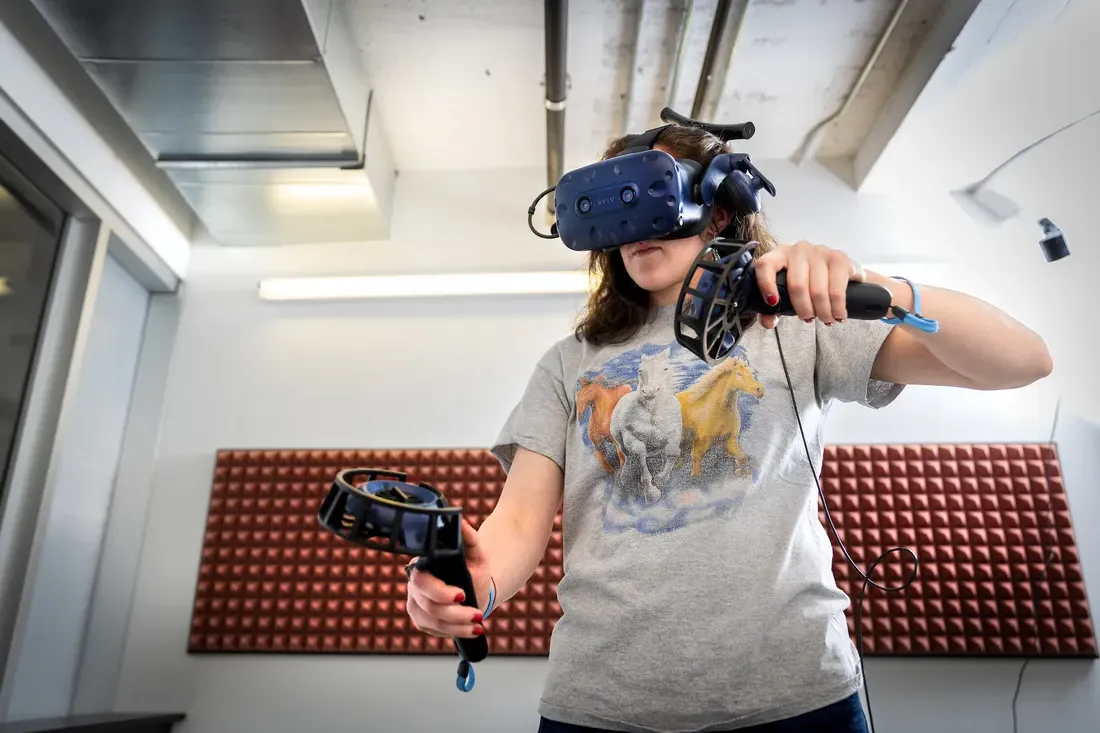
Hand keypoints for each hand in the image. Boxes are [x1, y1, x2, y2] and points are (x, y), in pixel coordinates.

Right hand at [405, 518, 491, 638]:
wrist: (475, 586)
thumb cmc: (473, 568)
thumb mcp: (476, 553)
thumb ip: (470, 537)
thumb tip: (461, 523)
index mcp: (423, 565)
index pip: (422, 580)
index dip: (439, 591)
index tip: (462, 594)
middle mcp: (415, 585)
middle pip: (428, 604)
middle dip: (453, 612)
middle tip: (475, 613)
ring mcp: (415, 604)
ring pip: (432, 620)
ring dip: (458, 624)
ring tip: (477, 622)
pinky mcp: (421, 619)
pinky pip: (435, 629)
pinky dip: (455, 631)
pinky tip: (471, 630)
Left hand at [753, 241, 864, 327]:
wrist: (836, 272)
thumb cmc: (804, 283)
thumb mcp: (785, 296)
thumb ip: (770, 311)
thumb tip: (769, 322)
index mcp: (779, 255)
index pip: (766, 264)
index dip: (766, 284)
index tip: (773, 302)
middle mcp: (798, 250)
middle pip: (796, 284)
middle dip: (803, 309)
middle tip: (808, 319)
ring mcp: (820, 251)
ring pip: (818, 289)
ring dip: (822, 311)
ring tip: (825, 319)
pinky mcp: (839, 258)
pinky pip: (837, 288)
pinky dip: (837, 306)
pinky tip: (838, 314)